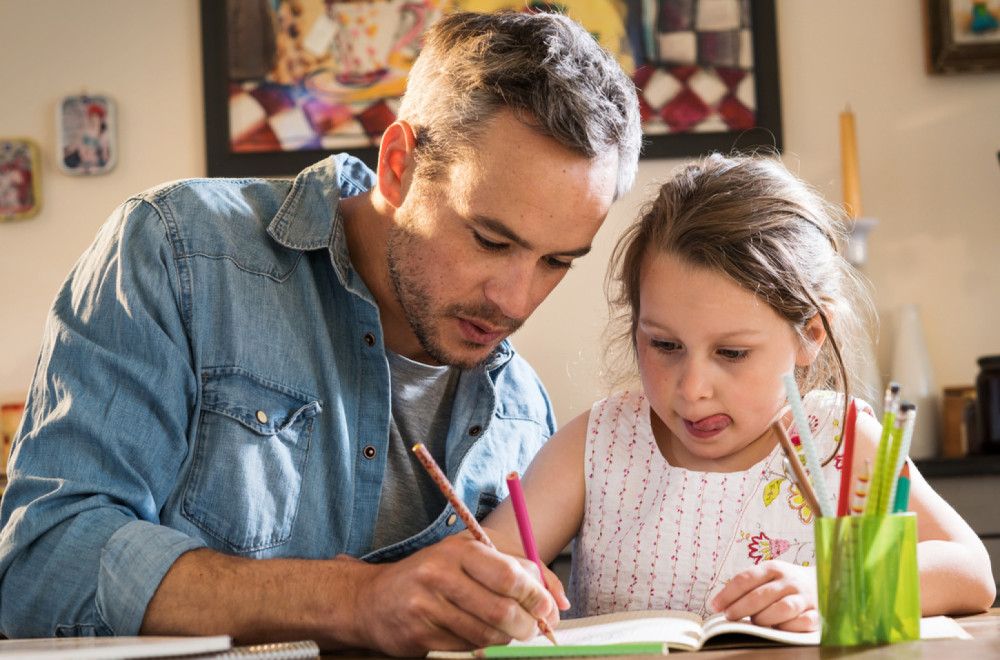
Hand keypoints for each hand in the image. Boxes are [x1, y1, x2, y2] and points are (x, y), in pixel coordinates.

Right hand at [346, 534, 560, 655]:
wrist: (373, 599)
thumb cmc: (433, 574)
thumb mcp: (471, 556)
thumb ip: (517, 569)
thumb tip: (558, 601)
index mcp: (459, 549)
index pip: (510, 574)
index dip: (537, 596)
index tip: (549, 608)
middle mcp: (440, 574)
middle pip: (501, 609)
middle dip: (527, 625)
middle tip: (534, 629)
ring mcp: (427, 606)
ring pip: (487, 634)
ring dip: (506, 639)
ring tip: (508, 632)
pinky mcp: (419, 635)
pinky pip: (466, 649)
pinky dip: (482, 648)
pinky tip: (478, 637)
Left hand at [709, 561, 817, 631]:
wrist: (824, 583)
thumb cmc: (786, 583)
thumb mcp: (768, 577)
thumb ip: (749, 587)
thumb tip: (722, 605)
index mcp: (773, 568)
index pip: (745, 579)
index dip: (727, 594)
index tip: (715, 606)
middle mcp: (789, 581)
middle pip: (760, 595)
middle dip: (740, 608)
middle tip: (729, 617)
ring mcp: (805, 597)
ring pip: (781, 609)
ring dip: (763, 618)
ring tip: (754, 622)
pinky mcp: (817, 613)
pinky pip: (801, 622)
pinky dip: (787, 627)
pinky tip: (778, 627)